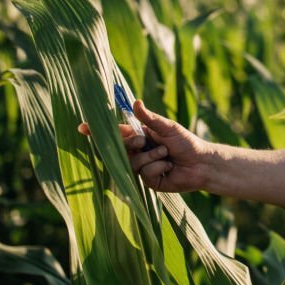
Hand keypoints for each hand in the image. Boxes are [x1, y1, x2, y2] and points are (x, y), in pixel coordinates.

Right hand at [78, 100, 212, 192]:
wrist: (201, 163)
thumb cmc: (186, 142)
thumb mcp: (168, 127)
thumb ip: (149, 118)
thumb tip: (135, 102)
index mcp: (139, 136)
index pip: (116, 133)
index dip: (97, 132)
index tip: (83, 127)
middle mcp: (137, 152)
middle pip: (120, 148)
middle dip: (132, 143)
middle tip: (144, 141)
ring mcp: (141, 168)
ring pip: (132, 162)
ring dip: (152, 156)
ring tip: (166, 154)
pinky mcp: (148, 182)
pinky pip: (144, 174)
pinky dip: (158, 167)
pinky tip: (169, 167)